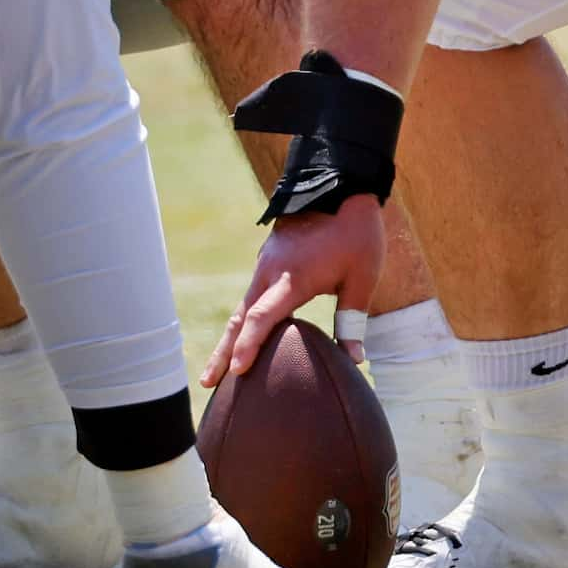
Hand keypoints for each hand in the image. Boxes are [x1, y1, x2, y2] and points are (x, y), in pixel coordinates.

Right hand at [201, 195, 384, 385]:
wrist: (340, 184)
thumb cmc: (356, 232)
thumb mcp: (363, 275)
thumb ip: (353, 318)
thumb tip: (355, 359)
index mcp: (293, 277)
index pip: (262, 317)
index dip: (248, 345)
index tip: (236, 371)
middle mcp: (271, 271)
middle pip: (240, 318)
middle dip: (223, 352)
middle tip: (205, 383)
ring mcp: (266, 263)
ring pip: (242, 307)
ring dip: (229, 338)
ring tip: (217, 370)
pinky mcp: (269, 259)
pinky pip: (251, 294)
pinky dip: (242, 319)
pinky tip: (242, 337)